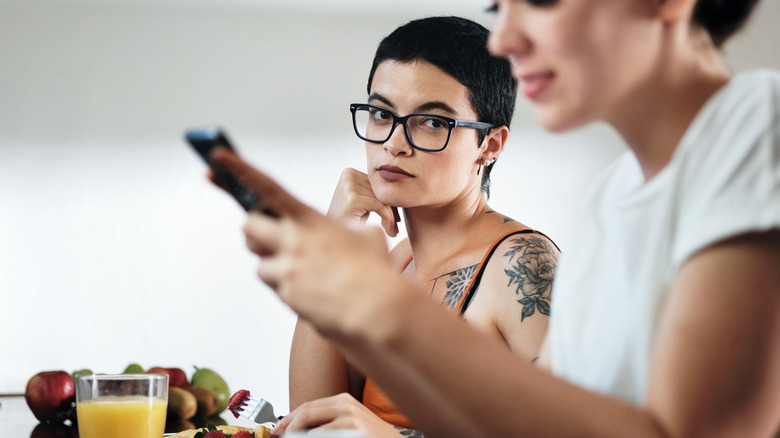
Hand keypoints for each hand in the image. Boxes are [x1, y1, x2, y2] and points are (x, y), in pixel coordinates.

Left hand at [210, 149, 405, 336]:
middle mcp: (292, 241)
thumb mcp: (364, 235)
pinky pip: (277, 288)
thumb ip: (344, 228)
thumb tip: (343, 231)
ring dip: (274, 265)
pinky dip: (289, 288)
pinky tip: (313, 291)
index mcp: (309, 219)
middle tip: (270, 237)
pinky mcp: (286, 295)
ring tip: (304, 271)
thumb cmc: (375, 270)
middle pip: (248, 228)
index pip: (267, 187)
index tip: (217, 156)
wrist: (375, 309)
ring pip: (260, 264)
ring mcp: (287, 269)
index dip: (240, 169)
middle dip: (255, 232)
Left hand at [271, 393, 408, 436]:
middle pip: (305, 413)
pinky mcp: (353, 430)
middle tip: (278, 437)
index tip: (277, 431)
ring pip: (310, 427)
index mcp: (344, 400)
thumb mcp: (350, 424)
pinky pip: (322, 437)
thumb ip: (327, 422)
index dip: (288, 419)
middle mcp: (346, 404)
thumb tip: (298, 430)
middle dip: (288, 427)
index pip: (307, 406)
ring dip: (298, 437)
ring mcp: (350, 417)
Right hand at [328, 168, 399, 236]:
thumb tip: (402, 191)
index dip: (389, 202)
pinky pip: (380, 205)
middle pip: (381, 191)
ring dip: (391, 217)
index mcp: (349, 172)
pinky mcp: (353, 198)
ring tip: (393, 231)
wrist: (331, 238)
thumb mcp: (363, 202)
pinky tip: (388, 229)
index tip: (396, 219)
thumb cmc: (349, 222)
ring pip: (383, 199)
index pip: (378, 185)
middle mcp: (348, 175)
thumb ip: (375, 192)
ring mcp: (349, 185)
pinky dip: (387, 218)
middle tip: (396, 227)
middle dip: (391, 210)